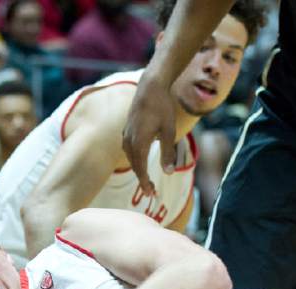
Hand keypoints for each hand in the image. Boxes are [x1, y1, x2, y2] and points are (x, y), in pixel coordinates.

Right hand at [122, 72, 175, 200]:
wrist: (150, 87)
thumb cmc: (162, 107)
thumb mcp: (169, 131)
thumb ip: (168, 153)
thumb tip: (169, 173)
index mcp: (139, 143)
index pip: (141, 169)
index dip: (145, 183)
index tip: (151, 194)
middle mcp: (129, 140)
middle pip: (134, 166)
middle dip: (142, 180)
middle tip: (151, 193)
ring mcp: (126, 135)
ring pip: (130, 159)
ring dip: (138, 170)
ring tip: (147, 180)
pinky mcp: (127, 130)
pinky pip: (129, 150)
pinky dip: (135, 160)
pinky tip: (140, 162)